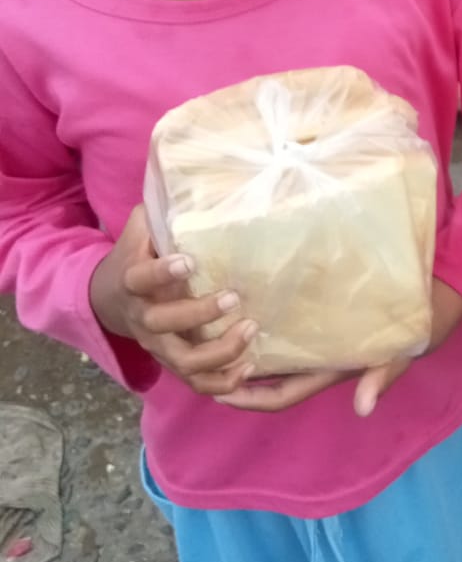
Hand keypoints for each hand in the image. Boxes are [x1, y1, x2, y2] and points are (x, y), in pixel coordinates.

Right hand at [89, 206, 256, 396]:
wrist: (110, 300)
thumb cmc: (137, 257)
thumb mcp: (141, 230)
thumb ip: (159, 210)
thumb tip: (183, 178)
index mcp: (133, 281)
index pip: (141, 278)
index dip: (162, 272)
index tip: (188, 260)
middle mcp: (144, 318)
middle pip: (164, 323)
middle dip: (199, 313)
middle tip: (234, 297)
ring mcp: (158, 345)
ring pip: (184, 361)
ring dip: (218, 352)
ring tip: (251, 331)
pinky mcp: (173, 363)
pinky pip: (196, 383)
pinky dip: (222, 382)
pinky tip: (249, 368)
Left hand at [214, 281, 461, 417]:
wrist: (441, 290)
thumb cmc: (421, 322)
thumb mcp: (403, 351)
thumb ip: (383, 376)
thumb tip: (362, 408)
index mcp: (332, 370)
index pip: (283, 394)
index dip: (250, 398)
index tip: (218, 391)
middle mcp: (320, 355)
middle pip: (268, 376)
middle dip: (234, 373)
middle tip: (199, 360)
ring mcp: (321, 335)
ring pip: (273, 350)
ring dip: (242, 347)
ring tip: (211, 331)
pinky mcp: (324, 311)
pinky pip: (286, 321)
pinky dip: (264, 319)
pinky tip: (244, 301)